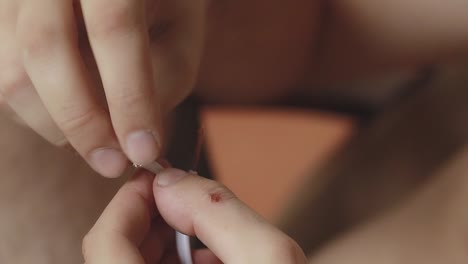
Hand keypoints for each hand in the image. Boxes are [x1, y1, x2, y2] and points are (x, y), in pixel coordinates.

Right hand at [0, 0, 205, 176]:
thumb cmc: (162, 10)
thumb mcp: (181, 35)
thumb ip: (164, 79)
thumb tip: (132, 142)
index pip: (113, 27)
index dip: (127, 97)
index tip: (144, 152)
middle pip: (45, 47)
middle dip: (81, 121)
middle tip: (113, 164)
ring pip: (11, 71)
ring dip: (56, 123)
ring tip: (98, 137)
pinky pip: (1, 79)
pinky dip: (37, 112)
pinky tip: (73, 112)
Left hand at [83, 169, 306, 262]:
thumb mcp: (271, 261)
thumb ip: (217, 211)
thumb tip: (171, 183)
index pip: (105, 245)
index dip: (128, 203)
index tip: (154, 180)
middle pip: (114, 259)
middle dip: (148, 223)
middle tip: (182, 204)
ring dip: (163, 248)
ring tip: (205, 243)